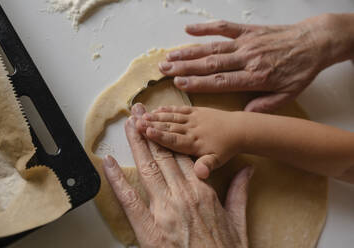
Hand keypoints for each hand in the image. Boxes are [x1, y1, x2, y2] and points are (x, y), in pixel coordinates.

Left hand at [102, 104, 252, 247]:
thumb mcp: (238, 220)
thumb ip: (239, 191)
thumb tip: (248, 170)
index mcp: (203, 192)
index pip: (183, 156)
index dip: (170, 136)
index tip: (162, 122)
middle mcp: (183, 195)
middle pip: (163, 156)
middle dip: (150, 131)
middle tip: (139, 112)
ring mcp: (165, 211)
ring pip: (148, 169)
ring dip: (136, 144)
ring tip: (128, 124)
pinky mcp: (149, 229)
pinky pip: (129, 200)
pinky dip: (117, 179)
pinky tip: (108, 162)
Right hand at [136, 105, 244, 178]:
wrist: (239, 130)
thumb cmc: (226, 148)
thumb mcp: (218, 160)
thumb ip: (206, 165)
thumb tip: (200, 174)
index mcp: (195, 143)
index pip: (173, 140)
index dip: (158, 136)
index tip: (144, 131)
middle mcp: (192, 130)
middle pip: (168, 127)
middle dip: (151, 124)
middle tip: (134, 121)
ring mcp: (193, 119)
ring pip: (171, 117)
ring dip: (155, 116)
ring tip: (140, 114)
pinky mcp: (195, 111)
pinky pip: (179, 109)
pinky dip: (168, 109)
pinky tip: (157, 108)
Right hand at [159, 14, 352, 111]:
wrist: (315, 42)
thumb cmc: (300, 70)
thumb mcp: (288, 95)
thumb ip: (265, 107)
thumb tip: (243, 115)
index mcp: (255, 77)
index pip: (220, 81)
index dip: (197, 82)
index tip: (178, 82)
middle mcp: (246, 59)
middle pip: (210, 64)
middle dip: (184, 67)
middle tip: (164, 69)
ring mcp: (246, 43)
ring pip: (212, 48)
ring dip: (189, 52)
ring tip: (169, 55)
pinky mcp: (248, 30)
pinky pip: (224, 28)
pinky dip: (205, 28)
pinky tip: (189, 30)